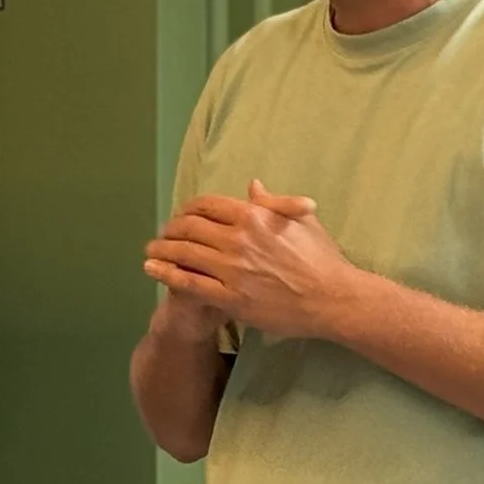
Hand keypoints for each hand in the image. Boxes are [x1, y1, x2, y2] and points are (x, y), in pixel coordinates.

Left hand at [144, 179, 361, 341]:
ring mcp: (232, 269)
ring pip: (184, 254)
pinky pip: (189, 284)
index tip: (181, 215)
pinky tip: (152, 271)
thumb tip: (253, 186)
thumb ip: (273, 203)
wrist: (333, 298)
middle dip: (170, 229)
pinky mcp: (230, 298)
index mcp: (254, 216)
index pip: (207, 205)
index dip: (188, 209)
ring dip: (161, 250)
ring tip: (149, 251)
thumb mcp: (301, 221)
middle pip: (189, 227)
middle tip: (162, 234)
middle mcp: (238, 239)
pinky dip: (166, 275)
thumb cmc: (322, 259)